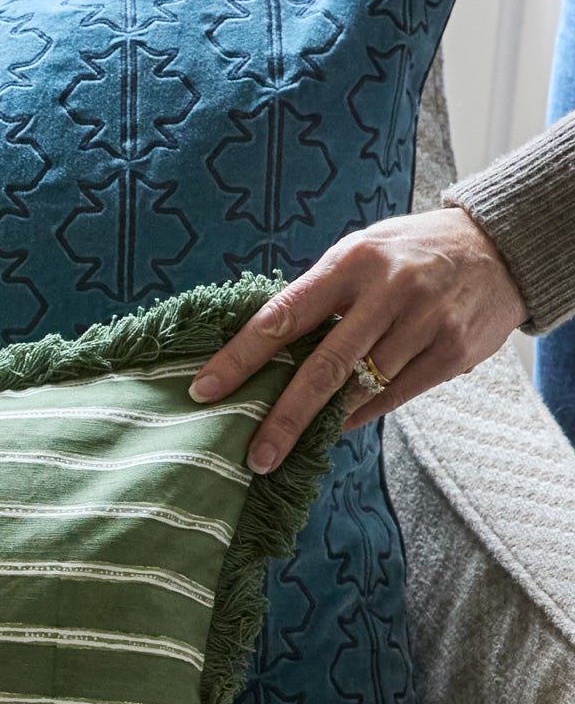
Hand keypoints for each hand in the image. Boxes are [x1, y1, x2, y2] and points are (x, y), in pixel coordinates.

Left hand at [187, 206, 526, 467]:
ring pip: (360, 388)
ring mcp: (425, 322)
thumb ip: (318, 295)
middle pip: (323, 366)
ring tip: (288, 446)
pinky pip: (395, 397)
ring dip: (321, 422)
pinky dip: (360, 416)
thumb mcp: (361, 253)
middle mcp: (389, 290)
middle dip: (283, 417)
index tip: (204, 390)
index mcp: (352, 261)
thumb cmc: (409, 254)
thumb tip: (262, 350)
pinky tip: (336, 428)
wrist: (499, 248)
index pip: (282, 315)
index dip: (240, 357)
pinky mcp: (453, 351)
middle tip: (254, 455)